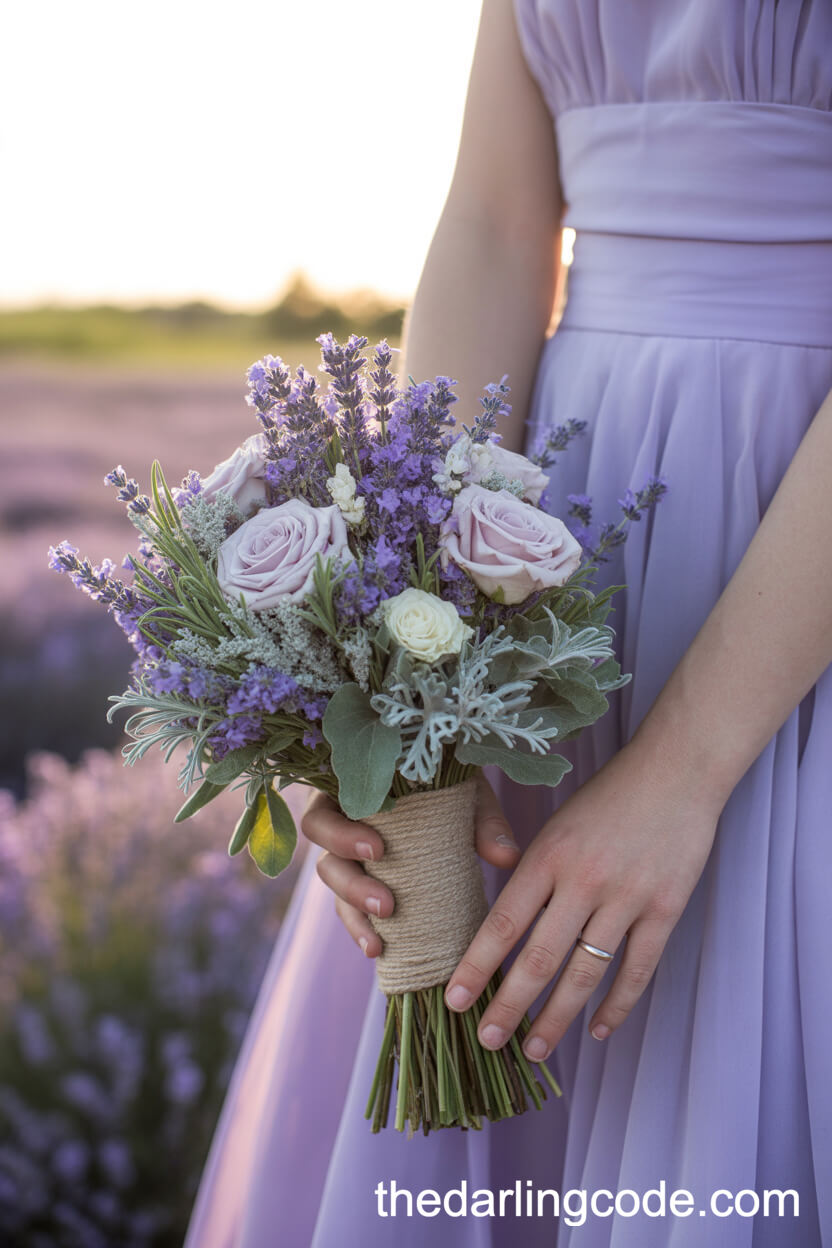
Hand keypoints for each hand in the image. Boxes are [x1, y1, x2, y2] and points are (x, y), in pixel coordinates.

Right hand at [302, 774, 521, 957]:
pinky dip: (361, 930)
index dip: (341, 835)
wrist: (451, 786)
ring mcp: (346, 859)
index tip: (378, 850)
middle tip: (387, 904)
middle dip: (352, 887)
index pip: (322, 815)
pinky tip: (378, 949)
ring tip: (380, 940)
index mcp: (348, 793)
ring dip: (355, 914)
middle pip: (324, 861)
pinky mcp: (359, 883)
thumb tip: (506, 858)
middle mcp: (338, 826)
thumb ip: (483, 820)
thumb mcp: (467, 793)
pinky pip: (350, 910)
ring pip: (334, 892)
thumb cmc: (450, 782)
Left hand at [443, 740, 723, 1058]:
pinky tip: (598, 1030)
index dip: (476, 966)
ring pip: (585, 972)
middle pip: (539, 958)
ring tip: (535, 1049)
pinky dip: (617, 1005)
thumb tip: (502, 925)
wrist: (676, 771)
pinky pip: (637, 969)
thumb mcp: (558, 825)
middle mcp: (583, 880)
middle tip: (488, 1040)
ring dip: (558, 1017)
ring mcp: (627, 897)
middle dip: (510, 1006)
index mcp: (548, 855)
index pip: (503, 923)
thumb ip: (533, 872)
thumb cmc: (608, 797)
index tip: (454, 1000)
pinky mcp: (665, 909)